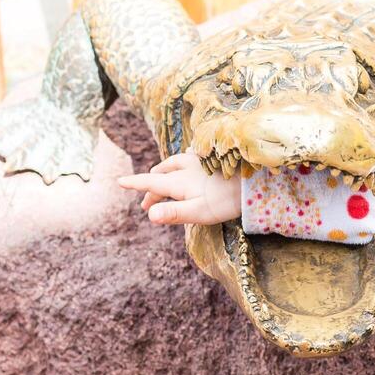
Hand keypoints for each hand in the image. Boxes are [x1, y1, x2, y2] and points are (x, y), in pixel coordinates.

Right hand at [116, 152, 241, 225]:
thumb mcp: (199, 211)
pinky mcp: (214, 160)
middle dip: (151, 188)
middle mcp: (186, 168)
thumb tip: (149, 215)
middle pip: (162, 176)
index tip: (119, 182)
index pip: (151, 182)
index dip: (135, 183)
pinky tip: (189, 162)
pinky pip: (191, 159)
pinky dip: (182, 164)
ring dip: (164, 173)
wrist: (255, 181)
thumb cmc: (227, 200)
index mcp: (179, 181)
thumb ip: (174, 213)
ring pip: (175, 164)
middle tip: (146, 204)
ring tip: (159, 177)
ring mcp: (200, 162)